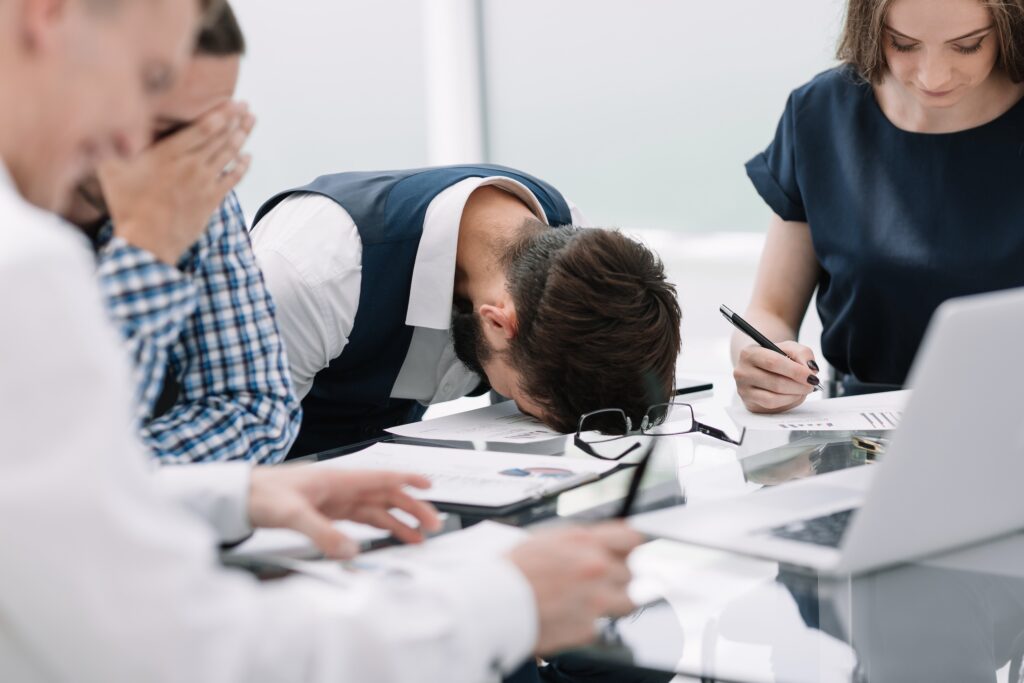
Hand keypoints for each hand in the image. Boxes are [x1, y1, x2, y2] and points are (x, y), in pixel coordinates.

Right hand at [98, 101, 254, 264]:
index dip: (221, 114)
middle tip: (247, 106)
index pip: (203, 129)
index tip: (232, 102)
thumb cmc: (127, 205)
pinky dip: (242, 166)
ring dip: (242, 137)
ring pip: (229, 155)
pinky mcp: (211, 201)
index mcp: (169, 155)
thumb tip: (106, 119)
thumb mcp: (111, 170)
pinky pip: (232, 179)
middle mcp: (191, 166)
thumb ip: (112, 144)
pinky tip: (247, 157)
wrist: (148, 242)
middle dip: (236, 119)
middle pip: (220, 138)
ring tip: (251, 121)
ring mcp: (204, 183)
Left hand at [247, 466, 441, 559]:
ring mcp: (335, 502)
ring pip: (376, 511)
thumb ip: (322, 533)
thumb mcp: (291, 514)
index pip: (381, 478)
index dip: (408, 481)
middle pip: (385, 497)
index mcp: (338, 479)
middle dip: (411, 509)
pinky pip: (360, 522)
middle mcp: (341, 488)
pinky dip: (377, 530)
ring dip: (398, 522)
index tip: (429, 487)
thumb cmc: (261, 494)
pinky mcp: (327, 514)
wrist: (237, 497)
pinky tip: (387, 539)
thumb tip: (351, 551)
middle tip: (432, 525)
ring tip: (418, 538)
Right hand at [507, 522, 643, 655]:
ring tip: (585, 601)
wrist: (491, 602)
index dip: (631, 547)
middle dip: (615, 577)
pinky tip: (564, 616)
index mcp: (585, 541)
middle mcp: (595, 568)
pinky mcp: (587, 628)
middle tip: (594, 582)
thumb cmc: (512, 570)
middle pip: (630, 572)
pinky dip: (585, 623)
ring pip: (626, 600)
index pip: (632, 539)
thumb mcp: (546, 538)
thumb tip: (609, 537)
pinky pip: (599, 625)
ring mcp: (595, 599)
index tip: (628, 554)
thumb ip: (581, 538)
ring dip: (611, 601)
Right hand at [734, 340, 820, 412]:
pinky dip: (788, 402)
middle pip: (775, 383)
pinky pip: (772, 406)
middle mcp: (742, 372)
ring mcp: (744, 390)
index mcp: (749, 354)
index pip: (773, 363)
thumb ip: (803, 353)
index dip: (795, 371)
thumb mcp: (789, 348)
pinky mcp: (749, 404)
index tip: (811, 376)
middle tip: (812, 384)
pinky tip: (793, 395)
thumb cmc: (774, 356)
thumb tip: (811, 369)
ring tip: (803, 389)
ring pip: (773, 398)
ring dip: (795, 395)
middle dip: (799, 385)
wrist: (759, 367)